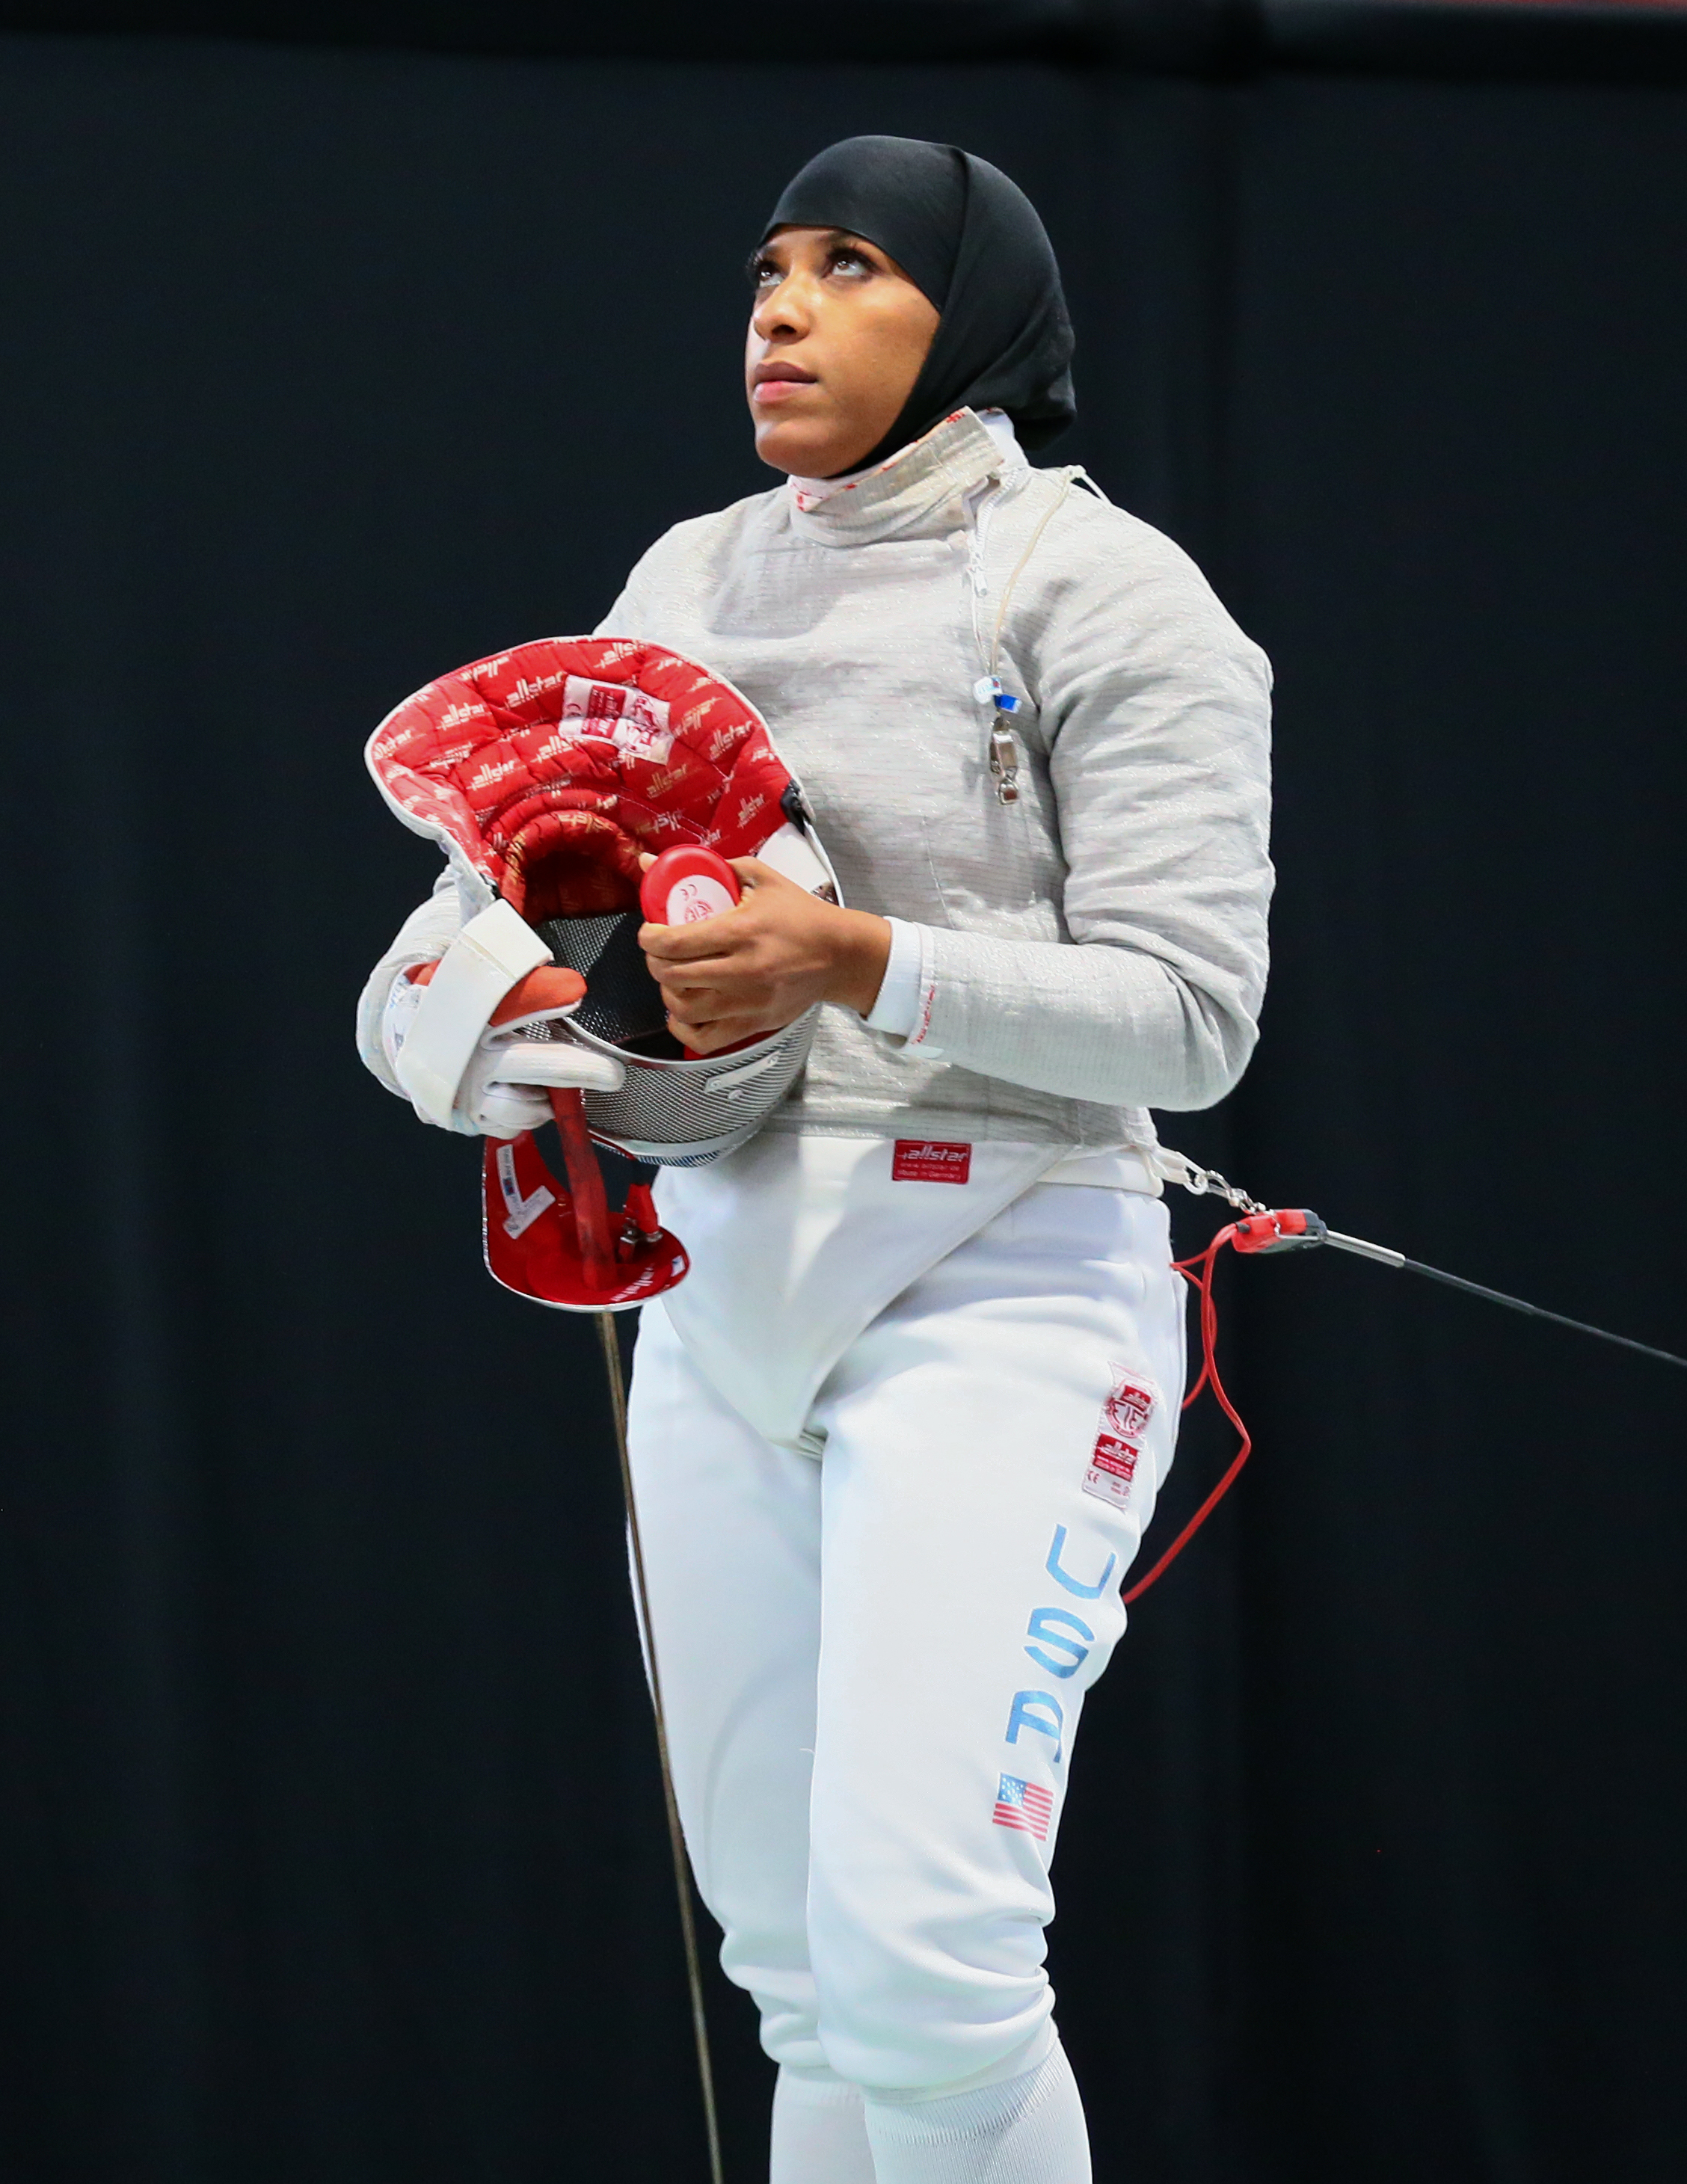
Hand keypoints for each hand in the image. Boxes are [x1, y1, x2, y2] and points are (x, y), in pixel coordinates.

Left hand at [638, 858, 890, 1055]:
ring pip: (684, 1009)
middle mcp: (742, 971)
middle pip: (672, 976)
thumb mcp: (762, 879)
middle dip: (655, 962)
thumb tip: (652, 863)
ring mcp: (748, 1002)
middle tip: (660, 952)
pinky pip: (704, 1039)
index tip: (650, 931)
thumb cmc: (800, 915)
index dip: (649, 938)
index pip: (676, 941)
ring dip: (668, 992)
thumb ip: (712, 868)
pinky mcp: (754, 1024)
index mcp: (742, 931)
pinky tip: (682, 1011)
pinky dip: (684, 1027)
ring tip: (673, 978)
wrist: (840, 955)